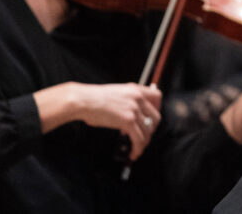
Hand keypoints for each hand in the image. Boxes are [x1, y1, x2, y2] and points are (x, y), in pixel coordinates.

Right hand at [36, 82, 160, 160]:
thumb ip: (128, 100)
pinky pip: (139, 138)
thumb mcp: (117, 92)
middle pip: (156, 117)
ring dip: (144, 142)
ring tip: (137, 148)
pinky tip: (133, 152)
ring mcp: (133, 109)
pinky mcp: (127, 121)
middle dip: (151, 130)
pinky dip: (138, 148)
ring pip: (148, 130)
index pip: (157, 96)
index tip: (152, 118)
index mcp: (135, 89)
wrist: (84, 100)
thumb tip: (134, 114)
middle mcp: (137, 98)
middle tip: (144, 136)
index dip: (157, 109)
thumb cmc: (95, 98)